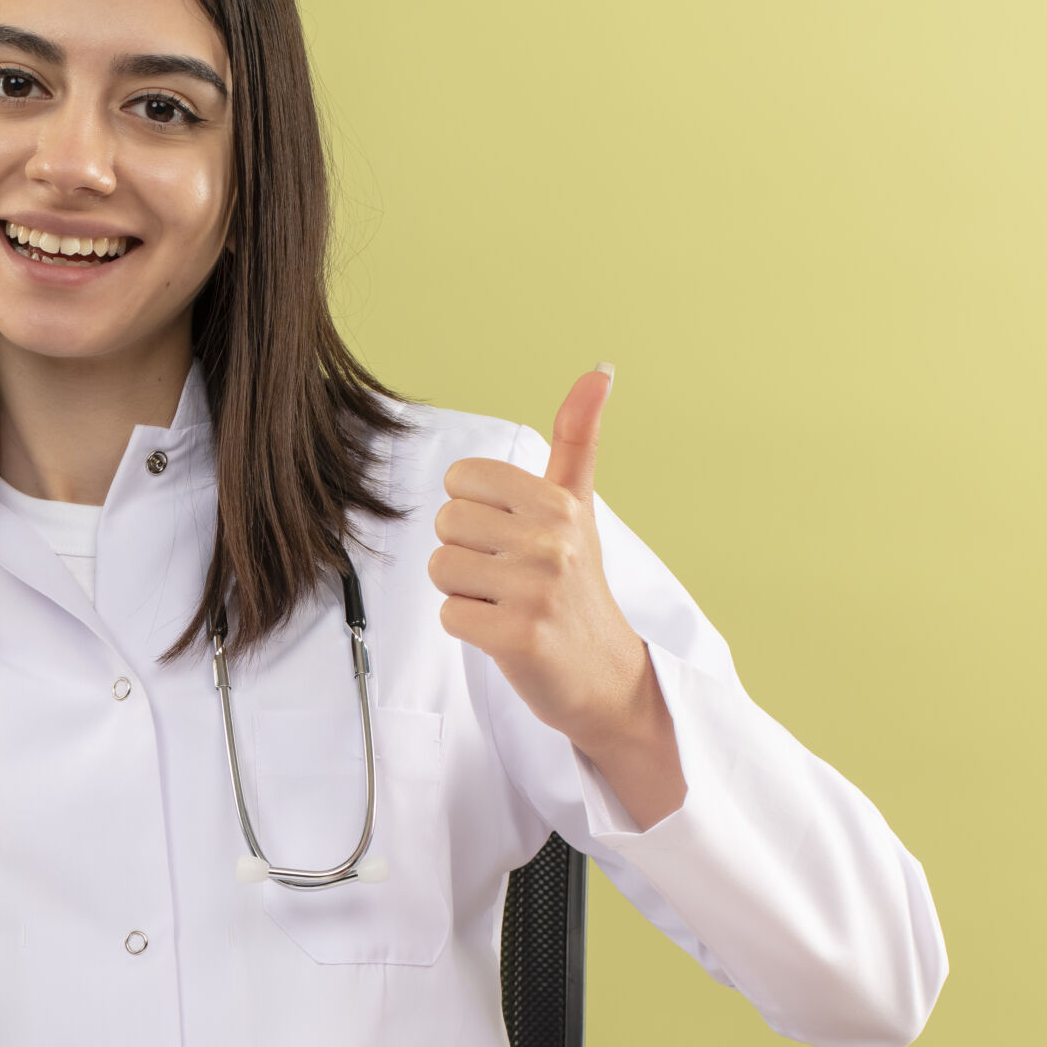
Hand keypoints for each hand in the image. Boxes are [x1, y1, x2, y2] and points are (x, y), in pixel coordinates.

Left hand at [430, 365, 683, 824]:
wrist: (606, 677)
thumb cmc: (578, 587)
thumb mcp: (579, 507)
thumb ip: (577, 438)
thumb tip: (599, 369)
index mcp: (558, 503)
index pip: (462, 481)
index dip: (473, 513)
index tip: (510, 539)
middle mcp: (551, 540)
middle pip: (445, 524)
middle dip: (465, 555)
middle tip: (507, 579)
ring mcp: (537, 589)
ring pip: (440, 569)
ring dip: (464, 593)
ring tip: (507, 605)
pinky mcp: (519, 636)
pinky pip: (449, 615)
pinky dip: (468, 629)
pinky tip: (505, 633)